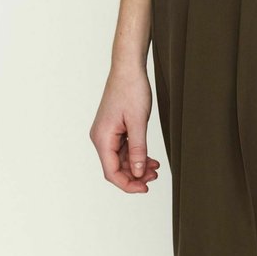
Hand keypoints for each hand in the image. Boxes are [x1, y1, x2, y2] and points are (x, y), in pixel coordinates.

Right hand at [89, 65, 160, 192]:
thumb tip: (136, 173)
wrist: (128, 67)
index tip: (145, 188)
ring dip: (137, 165)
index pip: (111, 172)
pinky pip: (123, 148)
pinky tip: (150, 158)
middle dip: (135, 175)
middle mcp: (101, 137)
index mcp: (102, 138)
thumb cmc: (131, 89)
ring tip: (155, 168)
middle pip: (115, 167)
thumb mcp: (138, 121)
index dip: (128, 184)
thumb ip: (137, 149)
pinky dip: (136, 154)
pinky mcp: (114, 128)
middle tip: (155, 177)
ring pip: (120, 159)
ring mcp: (107, 133)